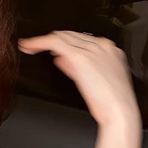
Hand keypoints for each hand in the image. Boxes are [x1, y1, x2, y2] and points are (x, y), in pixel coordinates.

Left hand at [18, 31, 138, 128]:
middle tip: (34, 46)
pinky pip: (54, 42)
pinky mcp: (80, 56)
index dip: (65, 43)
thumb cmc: (112, 103)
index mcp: (110, 50)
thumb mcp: (97, 82)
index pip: (82, 40)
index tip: (54, 50)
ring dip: (42, 40)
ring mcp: (91, 49)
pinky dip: (39, 42)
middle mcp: (102, 45)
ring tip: (28, 46)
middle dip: (52, 39)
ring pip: (61, 36)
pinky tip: (28, 46)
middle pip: (71, 35)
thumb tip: (62, 59)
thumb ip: (79, 68)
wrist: (120, 111)